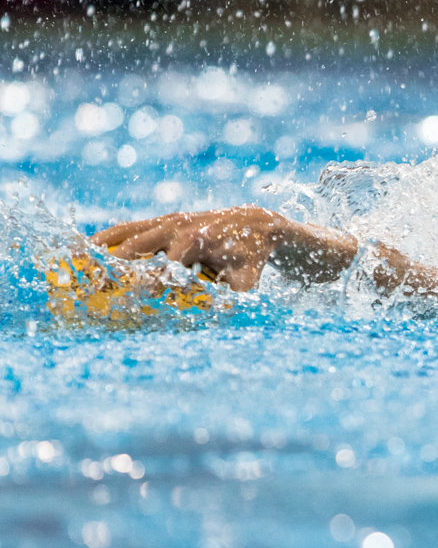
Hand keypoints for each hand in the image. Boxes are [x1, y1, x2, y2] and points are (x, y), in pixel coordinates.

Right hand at [91, 206, 290, 290]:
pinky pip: (125, 227)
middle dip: (115, 267)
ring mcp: (166, 222)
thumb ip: (232, 303)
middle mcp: (179, 227)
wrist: (254, 222)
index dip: (151, 279)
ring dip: (99, 249)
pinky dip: (103, 238)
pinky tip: (81, 252)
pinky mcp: (158, 221)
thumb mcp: (246, 282)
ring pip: (125, 232)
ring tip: (73, 267)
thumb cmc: (249, 257)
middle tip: (92, 290)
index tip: (135, 298)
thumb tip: (218, 326)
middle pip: (138, 245)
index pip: (170, 261)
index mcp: (200, 240)